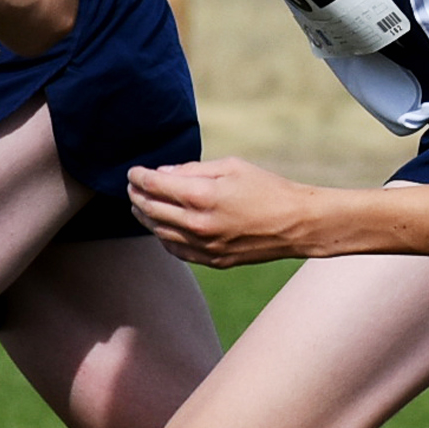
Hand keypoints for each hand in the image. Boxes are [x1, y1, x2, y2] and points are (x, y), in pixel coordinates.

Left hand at [127, 157, 317, 267]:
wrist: (297, 224)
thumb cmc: (267, 188)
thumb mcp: (231, 167)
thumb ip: (194, 170)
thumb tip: (164, 173)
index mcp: (202, 196)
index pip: (155, 186)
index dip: (139, 177)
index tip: (133, 172)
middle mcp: (198, 224)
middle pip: (151, 210)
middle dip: (137, 196)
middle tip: (132, 187)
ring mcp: (205, 246)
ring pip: (160, 233)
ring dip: (145, 218)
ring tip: (139, 206)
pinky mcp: (213, 260)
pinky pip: (177, 250)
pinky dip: (163, 237)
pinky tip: (161, 227)